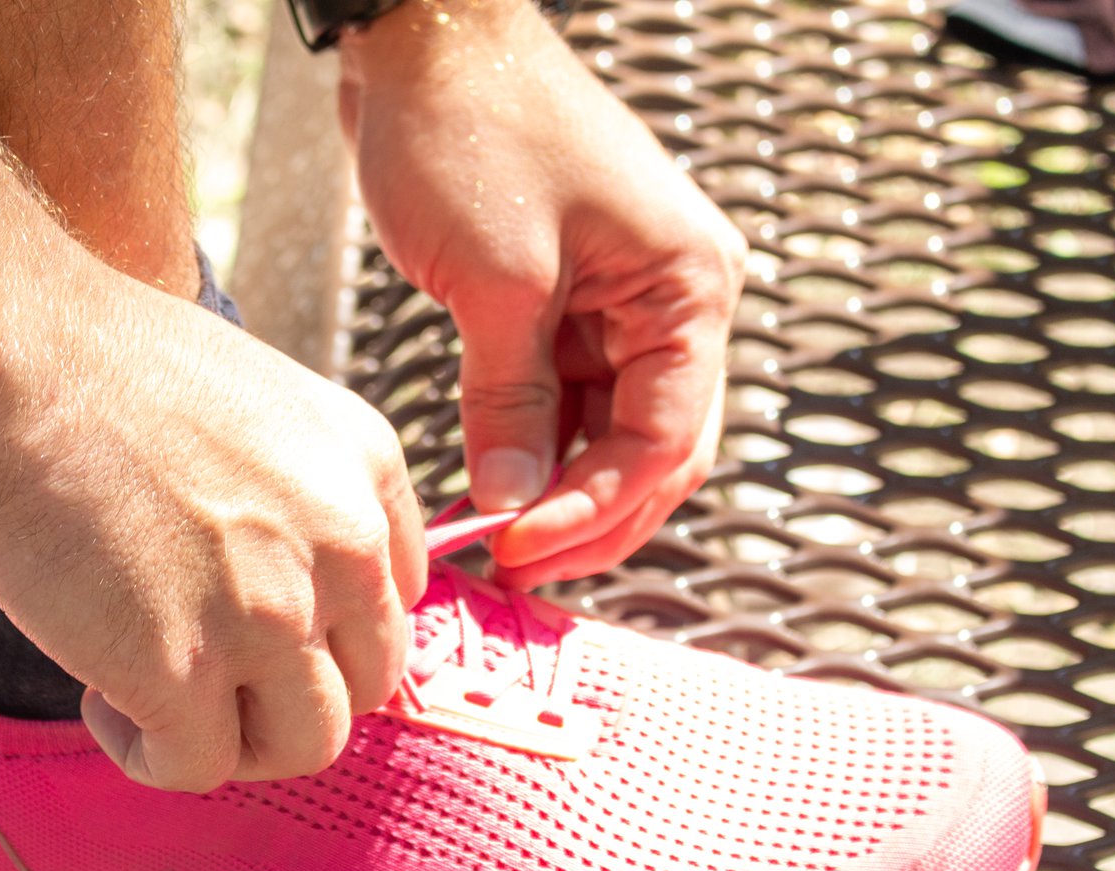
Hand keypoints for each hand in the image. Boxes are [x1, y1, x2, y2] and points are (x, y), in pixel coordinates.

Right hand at [0, 273, 425, 792]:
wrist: (5, 352)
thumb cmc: (96, 357)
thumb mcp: (256, 396)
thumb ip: (293, 484)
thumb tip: (267, 568)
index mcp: (366, 467)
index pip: (395, 600)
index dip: (323, 628)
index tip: (250, 617)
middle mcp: (342, 546)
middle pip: (367, 685)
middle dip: (288, 691)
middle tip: (207, 667)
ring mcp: (269, 615)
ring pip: (306, 745)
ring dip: (237, 739)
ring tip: (159, 695)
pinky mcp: (180, 672)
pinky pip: (198, 767)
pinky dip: (152, 754)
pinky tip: (100, 698)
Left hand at [338, 0, 744, 587]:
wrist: (426, 41)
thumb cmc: (476, 131)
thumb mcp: (496, 284)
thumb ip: (510, 405)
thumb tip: (512, 505)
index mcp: (688, 287)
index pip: (666, 440)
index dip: (596, 510)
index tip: (520, 551)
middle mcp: (674, 300)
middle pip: (653, 450)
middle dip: (590, 518)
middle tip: (518, 572)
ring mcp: (622, 302)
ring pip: (609, 433)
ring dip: (560, 492)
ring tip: (498, 545)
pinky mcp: (567, 302)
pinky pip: (566, 399)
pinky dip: (533, 448)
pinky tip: (492, 490)